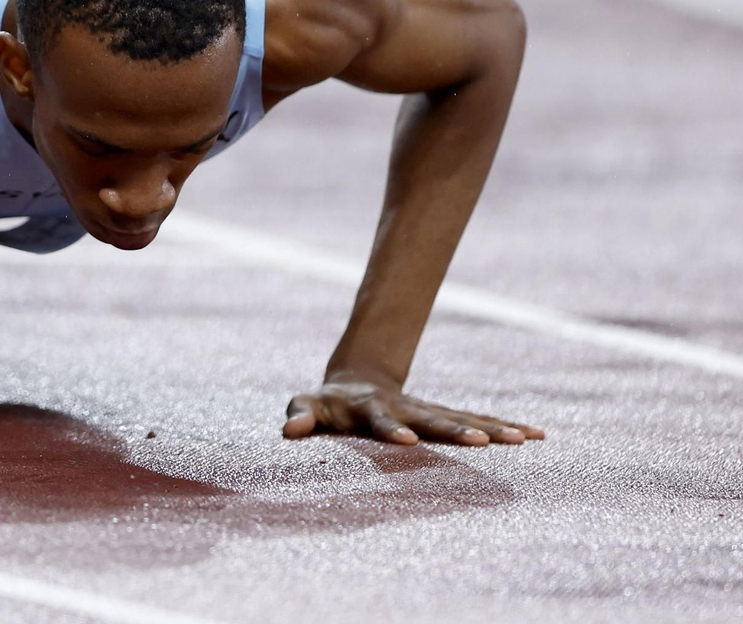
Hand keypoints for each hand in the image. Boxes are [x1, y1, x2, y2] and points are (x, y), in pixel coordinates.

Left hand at [282, 377, 543, 445]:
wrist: (355, 383)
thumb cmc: (326, 404)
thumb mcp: (307, 406)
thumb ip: (299, 415)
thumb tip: (288, 431)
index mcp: (370, 409)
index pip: (380, 421)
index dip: (391, 430)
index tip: (406, 441)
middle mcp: (407, 409)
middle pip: (433, 420)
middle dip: (457, 430)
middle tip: (483, 441)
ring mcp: (428, 412)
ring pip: (464, 418)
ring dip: (492, 428)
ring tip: (524, 438)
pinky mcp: (445, 417)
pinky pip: (479, 420)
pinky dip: (505, 427)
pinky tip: (536, 435)